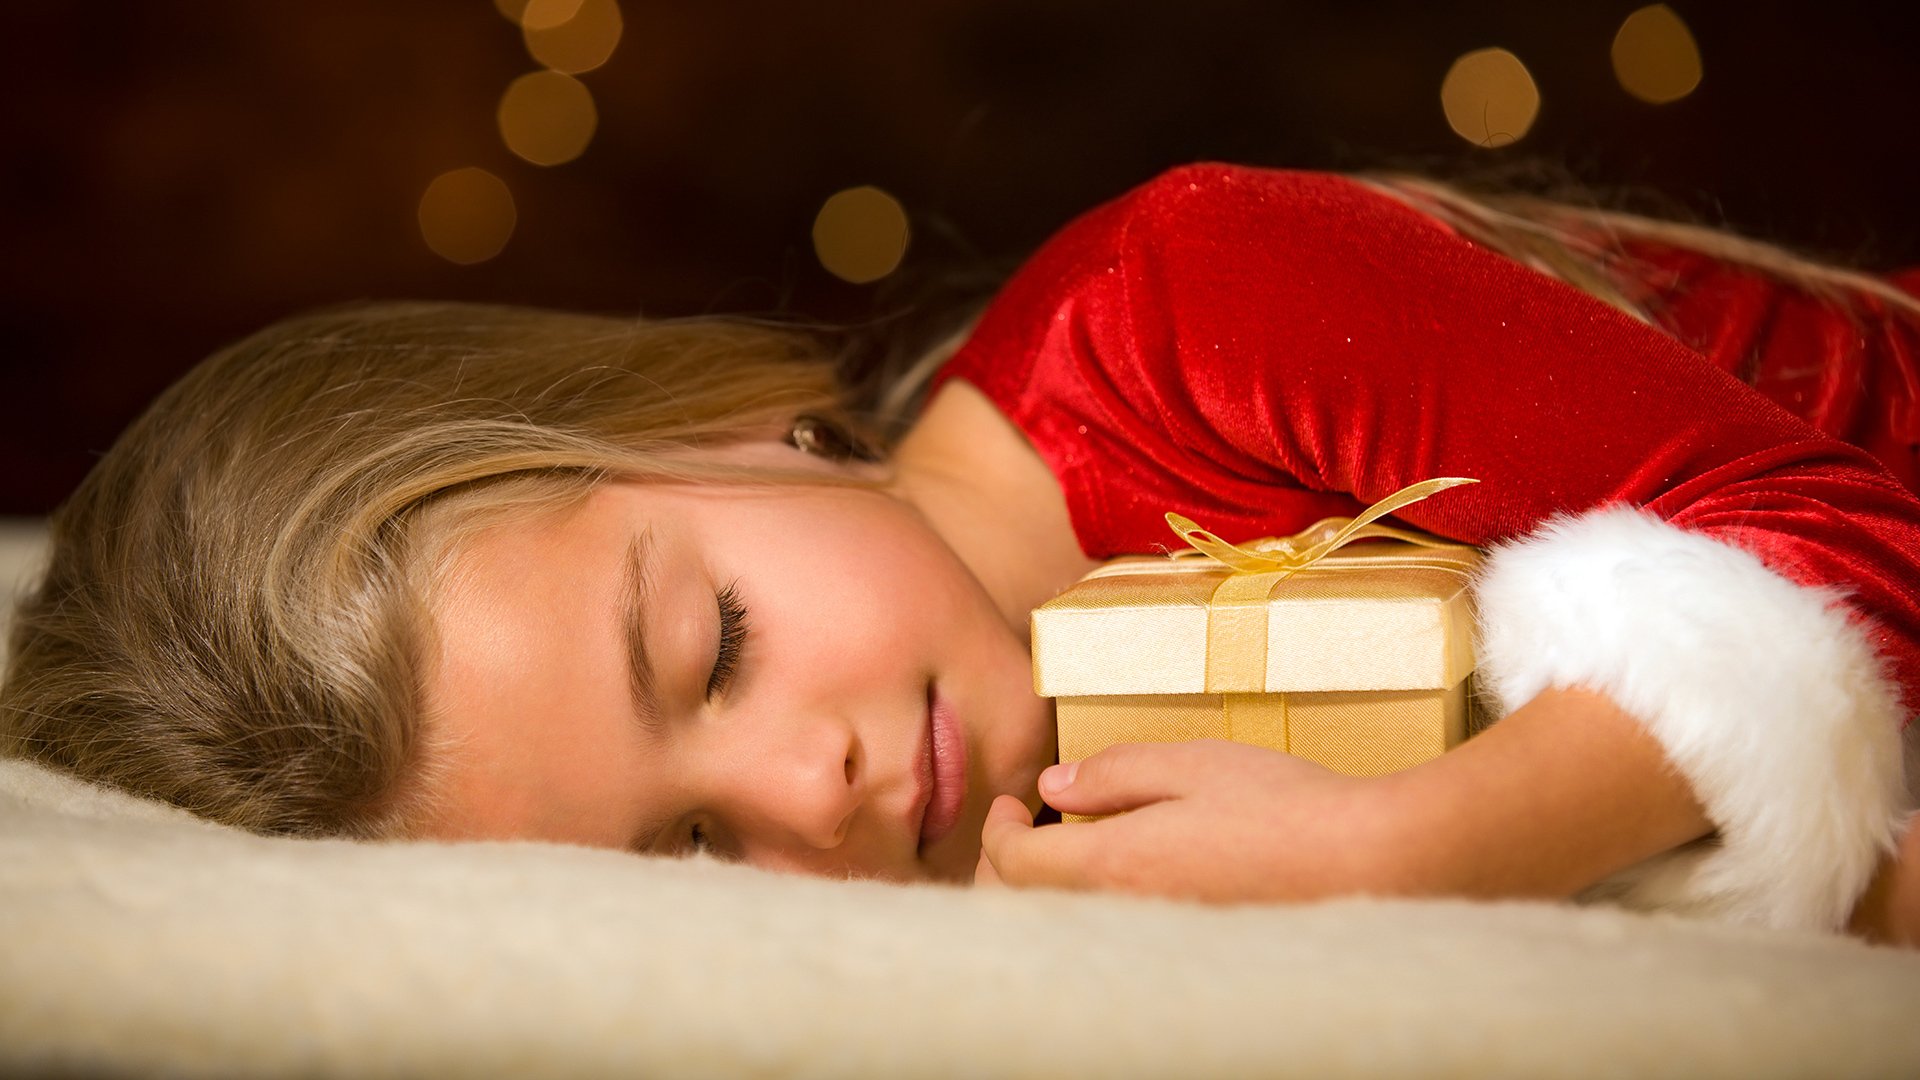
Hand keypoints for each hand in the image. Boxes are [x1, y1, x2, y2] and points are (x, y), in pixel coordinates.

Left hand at [973, 739, 1405, 902]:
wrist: (1368, 863)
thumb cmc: (1284, 804)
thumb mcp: (1191, 763)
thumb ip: (1113, 773)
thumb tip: (1054, 789)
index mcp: (1114, 863)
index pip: (1014, 864)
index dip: (998, 832)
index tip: (1009, 804)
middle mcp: (1126, 916)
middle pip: (1029, 910)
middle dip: (1009, 870)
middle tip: (1022, 831)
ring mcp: (1157, 942)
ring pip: (1070, 928)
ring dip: (1052, 893)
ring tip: (1064, 852)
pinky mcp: (1190, 950)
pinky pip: (1115, 939)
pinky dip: (1096, 911)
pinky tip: (1124, 878)